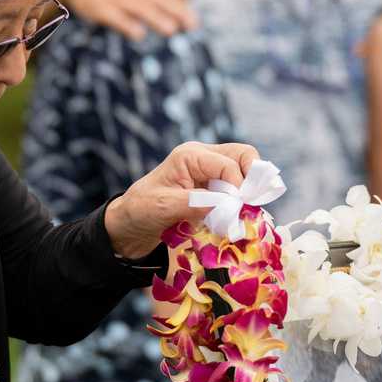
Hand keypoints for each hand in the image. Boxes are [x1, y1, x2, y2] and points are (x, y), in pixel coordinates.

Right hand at [57, 0, 197, 40]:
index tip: (192, 21)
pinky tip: (138, 35)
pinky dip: (126, 25)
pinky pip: (113, 17)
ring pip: (138, 7)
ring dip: (155, 18)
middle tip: (192, 26)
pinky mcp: (98, 7)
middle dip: (175, 11)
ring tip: (171, 31)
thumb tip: (181, 3)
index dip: (180, 4)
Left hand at [104, 142, 258, 259]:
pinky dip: (241, 202)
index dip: (239, 186)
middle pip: (244, 156)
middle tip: (252, 205)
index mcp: (190, 155)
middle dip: (253, 179)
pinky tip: (235, 218)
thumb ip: (194, 203)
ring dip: (248, 191)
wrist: (128, 226)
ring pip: (244, 171)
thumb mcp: (163, 207)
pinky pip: (237, 189)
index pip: (228, 163)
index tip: (238, 210)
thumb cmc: (140, 211)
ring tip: (244, 213)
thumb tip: (227, 204)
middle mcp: (203, 158)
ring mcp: (209, 173)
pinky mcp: (212, 189)